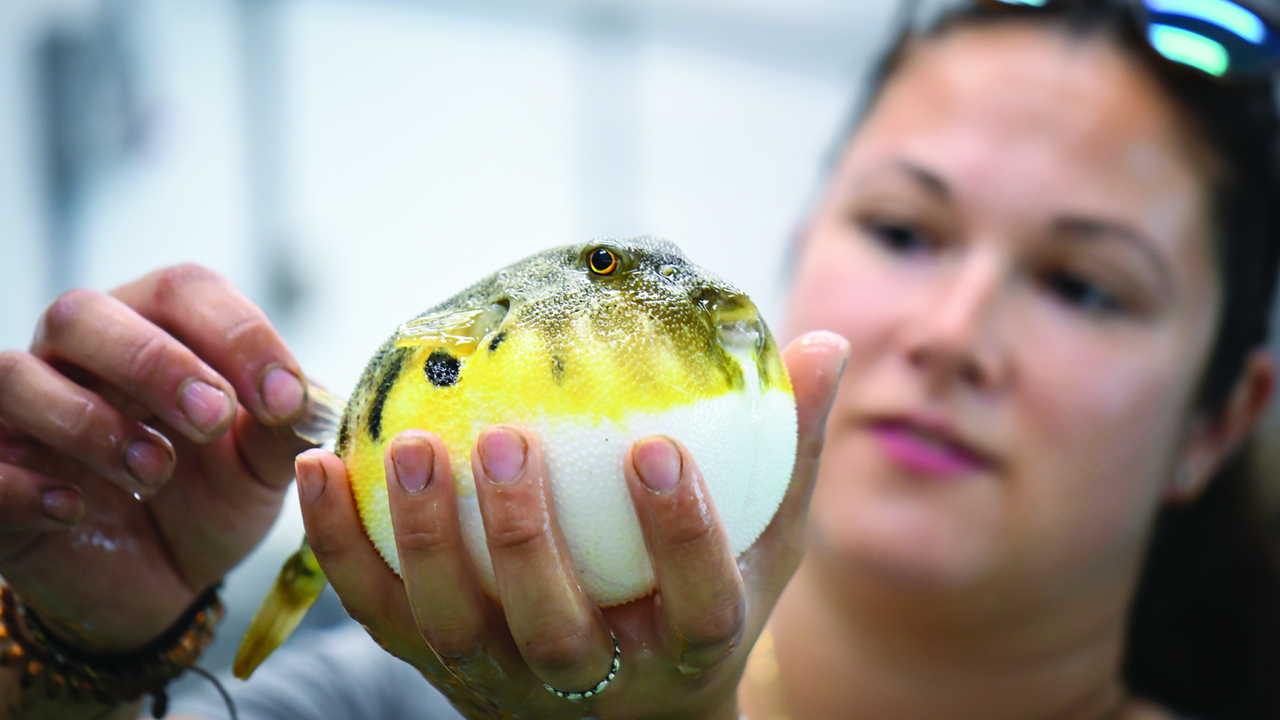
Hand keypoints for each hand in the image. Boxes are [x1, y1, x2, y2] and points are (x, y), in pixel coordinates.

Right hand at [0, 265, 311, 652]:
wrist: (164, 580)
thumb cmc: (213, 496)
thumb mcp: (262, 466)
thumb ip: (283, 429)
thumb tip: (307, 403)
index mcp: (158, 327)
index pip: (184, 291)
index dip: (236, 334)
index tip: (284, 397)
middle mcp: (80, 354)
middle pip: (85, 313)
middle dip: (155, 361)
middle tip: (214, 418)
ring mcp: (24, 412)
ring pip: (15, 374)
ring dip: (89, 421)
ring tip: (156, 469)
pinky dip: (22, 482)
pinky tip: (74, 508)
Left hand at [298, 331, 846, 718]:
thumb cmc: (698, 611)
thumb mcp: (763, 546)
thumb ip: (790, 452)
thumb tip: (824, 343)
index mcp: (687, 647)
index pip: (695, 601)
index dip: (677, 535)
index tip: (654, 450)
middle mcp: (593, 680)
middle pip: (554, 627)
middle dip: (524, 539)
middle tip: (506, 439)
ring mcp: (504, 680)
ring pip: (454, 626)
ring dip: (426, 539)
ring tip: (410, 447)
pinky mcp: (434, 669)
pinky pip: (379, 613)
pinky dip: (341, 546)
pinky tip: (320, 465)